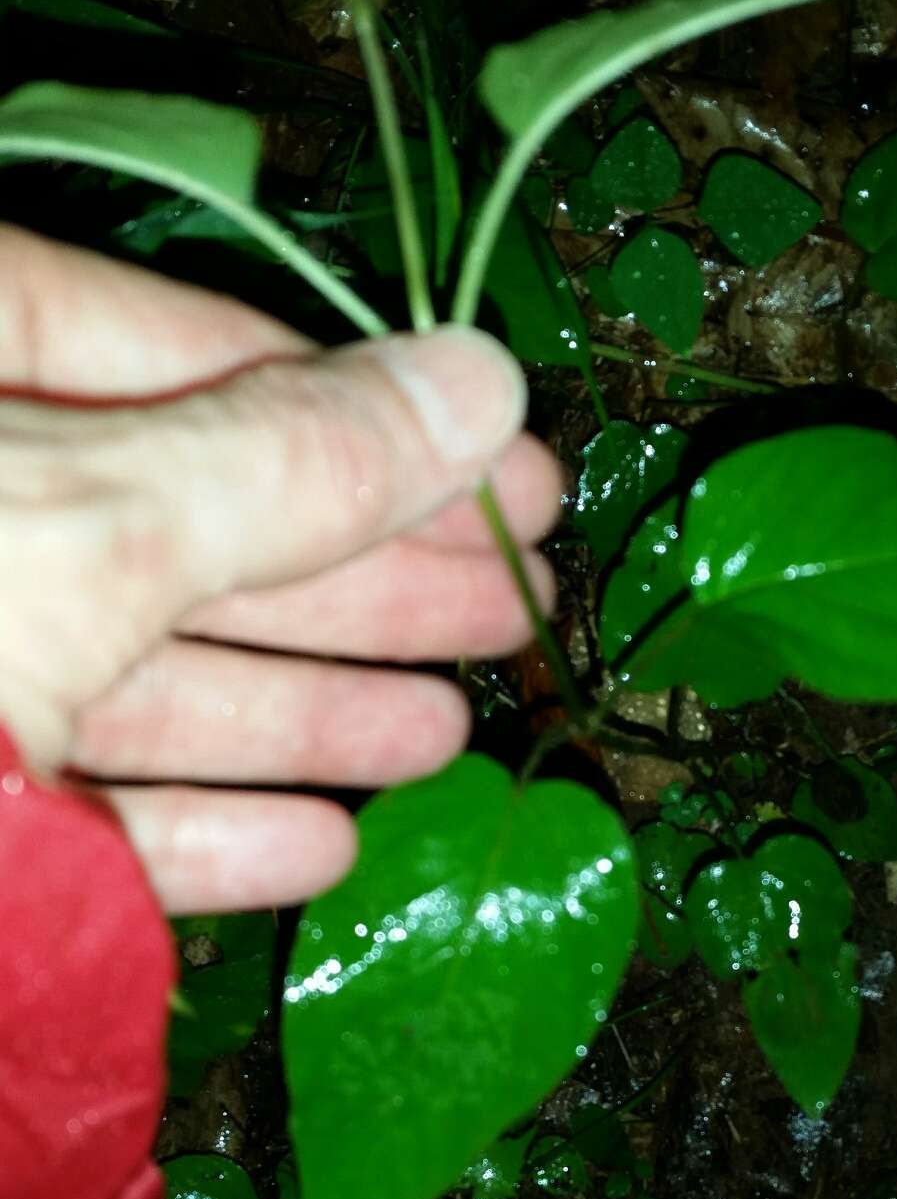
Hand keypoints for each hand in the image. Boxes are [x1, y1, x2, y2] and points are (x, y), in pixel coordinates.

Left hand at [0, 225, 560, 912]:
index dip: (369, 413)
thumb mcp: (89, 522)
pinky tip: (318, 848)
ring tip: (441, 737)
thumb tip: (478, 382)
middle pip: (177, 522)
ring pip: (135, 674)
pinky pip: (80, 814)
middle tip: (514, 608)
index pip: (184, 351)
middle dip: (358, 580)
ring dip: (300, 715)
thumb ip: (288, 463)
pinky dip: (198, 832)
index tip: (514, 470)